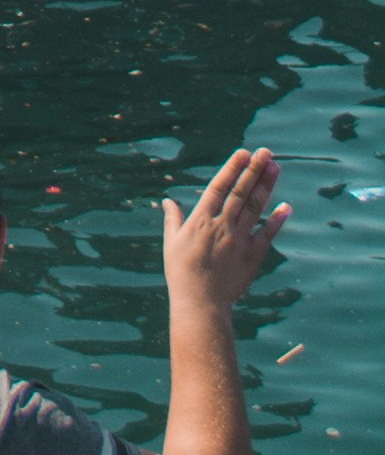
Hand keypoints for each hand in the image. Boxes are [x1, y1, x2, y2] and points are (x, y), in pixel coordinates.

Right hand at [170, 148, 287, 310]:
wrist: (200, 303)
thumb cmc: (181, 272)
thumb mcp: (172, 243)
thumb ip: (173, 220)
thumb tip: (167, 201)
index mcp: (201, 219)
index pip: (220, 187)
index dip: (232, 168)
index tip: (243, 152)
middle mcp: (222, 225)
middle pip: (241, 192)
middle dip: (254, 170)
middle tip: (266, 152)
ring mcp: (239, 240)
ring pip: (255, 208)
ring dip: (266, 187)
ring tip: (275, 168)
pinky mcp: (251, 256)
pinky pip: (267, 235)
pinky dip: (277, 221)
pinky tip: (286, 207)